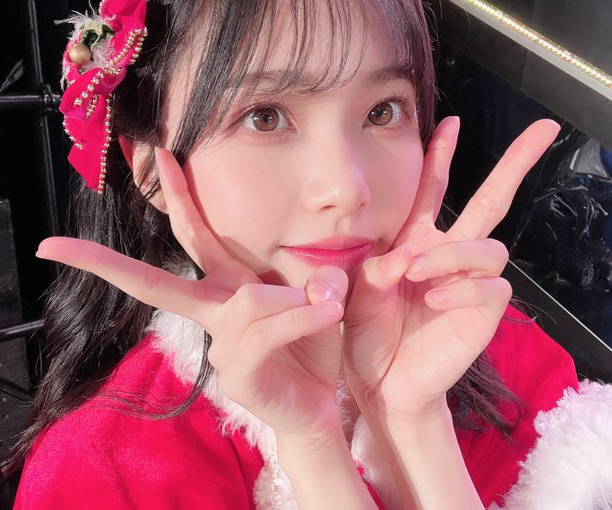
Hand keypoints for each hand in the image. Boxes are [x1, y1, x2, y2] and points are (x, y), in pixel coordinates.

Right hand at [36, 149, 347, 436]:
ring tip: (324, 308)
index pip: (196, 234)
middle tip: (52, 246)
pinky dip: (301, 319)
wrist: (319, 402)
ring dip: (295, 300)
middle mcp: (214, 312)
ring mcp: (219, 345)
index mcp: (228, 285)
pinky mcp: (234, 374)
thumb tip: (318, 279)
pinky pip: (265, 330)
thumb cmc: (314, 345)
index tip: (158, 154)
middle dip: (104, 263)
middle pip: (155, 281)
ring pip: (249, 299)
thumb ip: (316, 278)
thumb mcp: (320, 298)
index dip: (178, 194)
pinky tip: (326, 316)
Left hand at [342, 117, 560, 420]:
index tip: (450, 122)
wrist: (380, 380)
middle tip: (544, 130)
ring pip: (487, 247)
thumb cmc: (366, 334)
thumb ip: (379, 265)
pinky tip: (434, 301)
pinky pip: (490, 287)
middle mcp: (449, 256)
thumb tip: (408, 257)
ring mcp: (469, 282)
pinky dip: (460, 289)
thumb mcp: (359, 292)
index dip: (441, 158)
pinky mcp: (484, 311)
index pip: (433, 192)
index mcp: (416, 243)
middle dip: (515, 165)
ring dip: (452, 255)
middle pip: (491, 202)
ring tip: (419, 275)